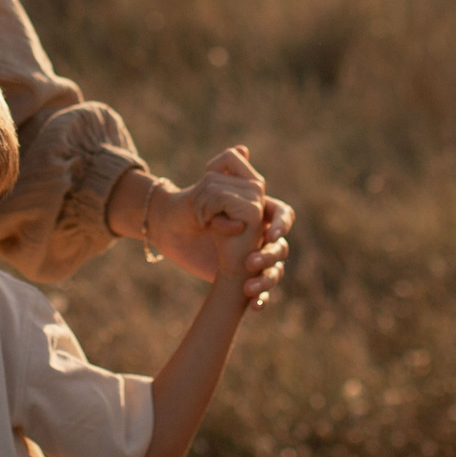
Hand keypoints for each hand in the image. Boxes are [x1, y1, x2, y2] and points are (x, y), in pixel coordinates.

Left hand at [147, 147, 293, 305]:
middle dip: (271, 256)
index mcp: (260, 213)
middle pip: (282, 247)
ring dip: (267, 281)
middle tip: (251, 262)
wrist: (172, 231)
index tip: (267, 234)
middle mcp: (262, 237)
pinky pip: (262, 294)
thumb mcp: (208, 190)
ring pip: (276, 272)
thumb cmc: (192, 207)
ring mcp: (255, 259)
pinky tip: (253, 307)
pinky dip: (261, 301)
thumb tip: (242, 149)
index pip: (283, 215)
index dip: (281, 224)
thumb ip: (228, 174)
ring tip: (249, 287)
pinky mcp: (245, 279)